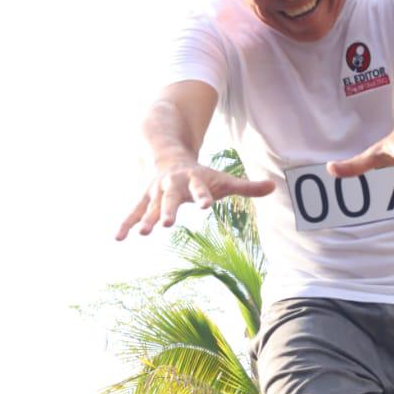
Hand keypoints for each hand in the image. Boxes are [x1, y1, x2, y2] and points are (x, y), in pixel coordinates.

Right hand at [116, 162, 274, 239]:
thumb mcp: (223, 179)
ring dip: (145, 219)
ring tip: (142, 234)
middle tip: (166, 224)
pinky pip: (134, 211)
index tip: (206, 206)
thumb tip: (274, 187)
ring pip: (149, 205)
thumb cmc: (202, 174)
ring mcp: (156, 191)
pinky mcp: (145, 198)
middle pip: (170, 197)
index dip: (203, 196)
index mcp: (193, 179)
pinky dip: (127, 223)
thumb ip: (246, 187)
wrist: (170, 155)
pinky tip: (119, 238)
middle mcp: (173, 184)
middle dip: (168, 209)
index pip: (201, 188)